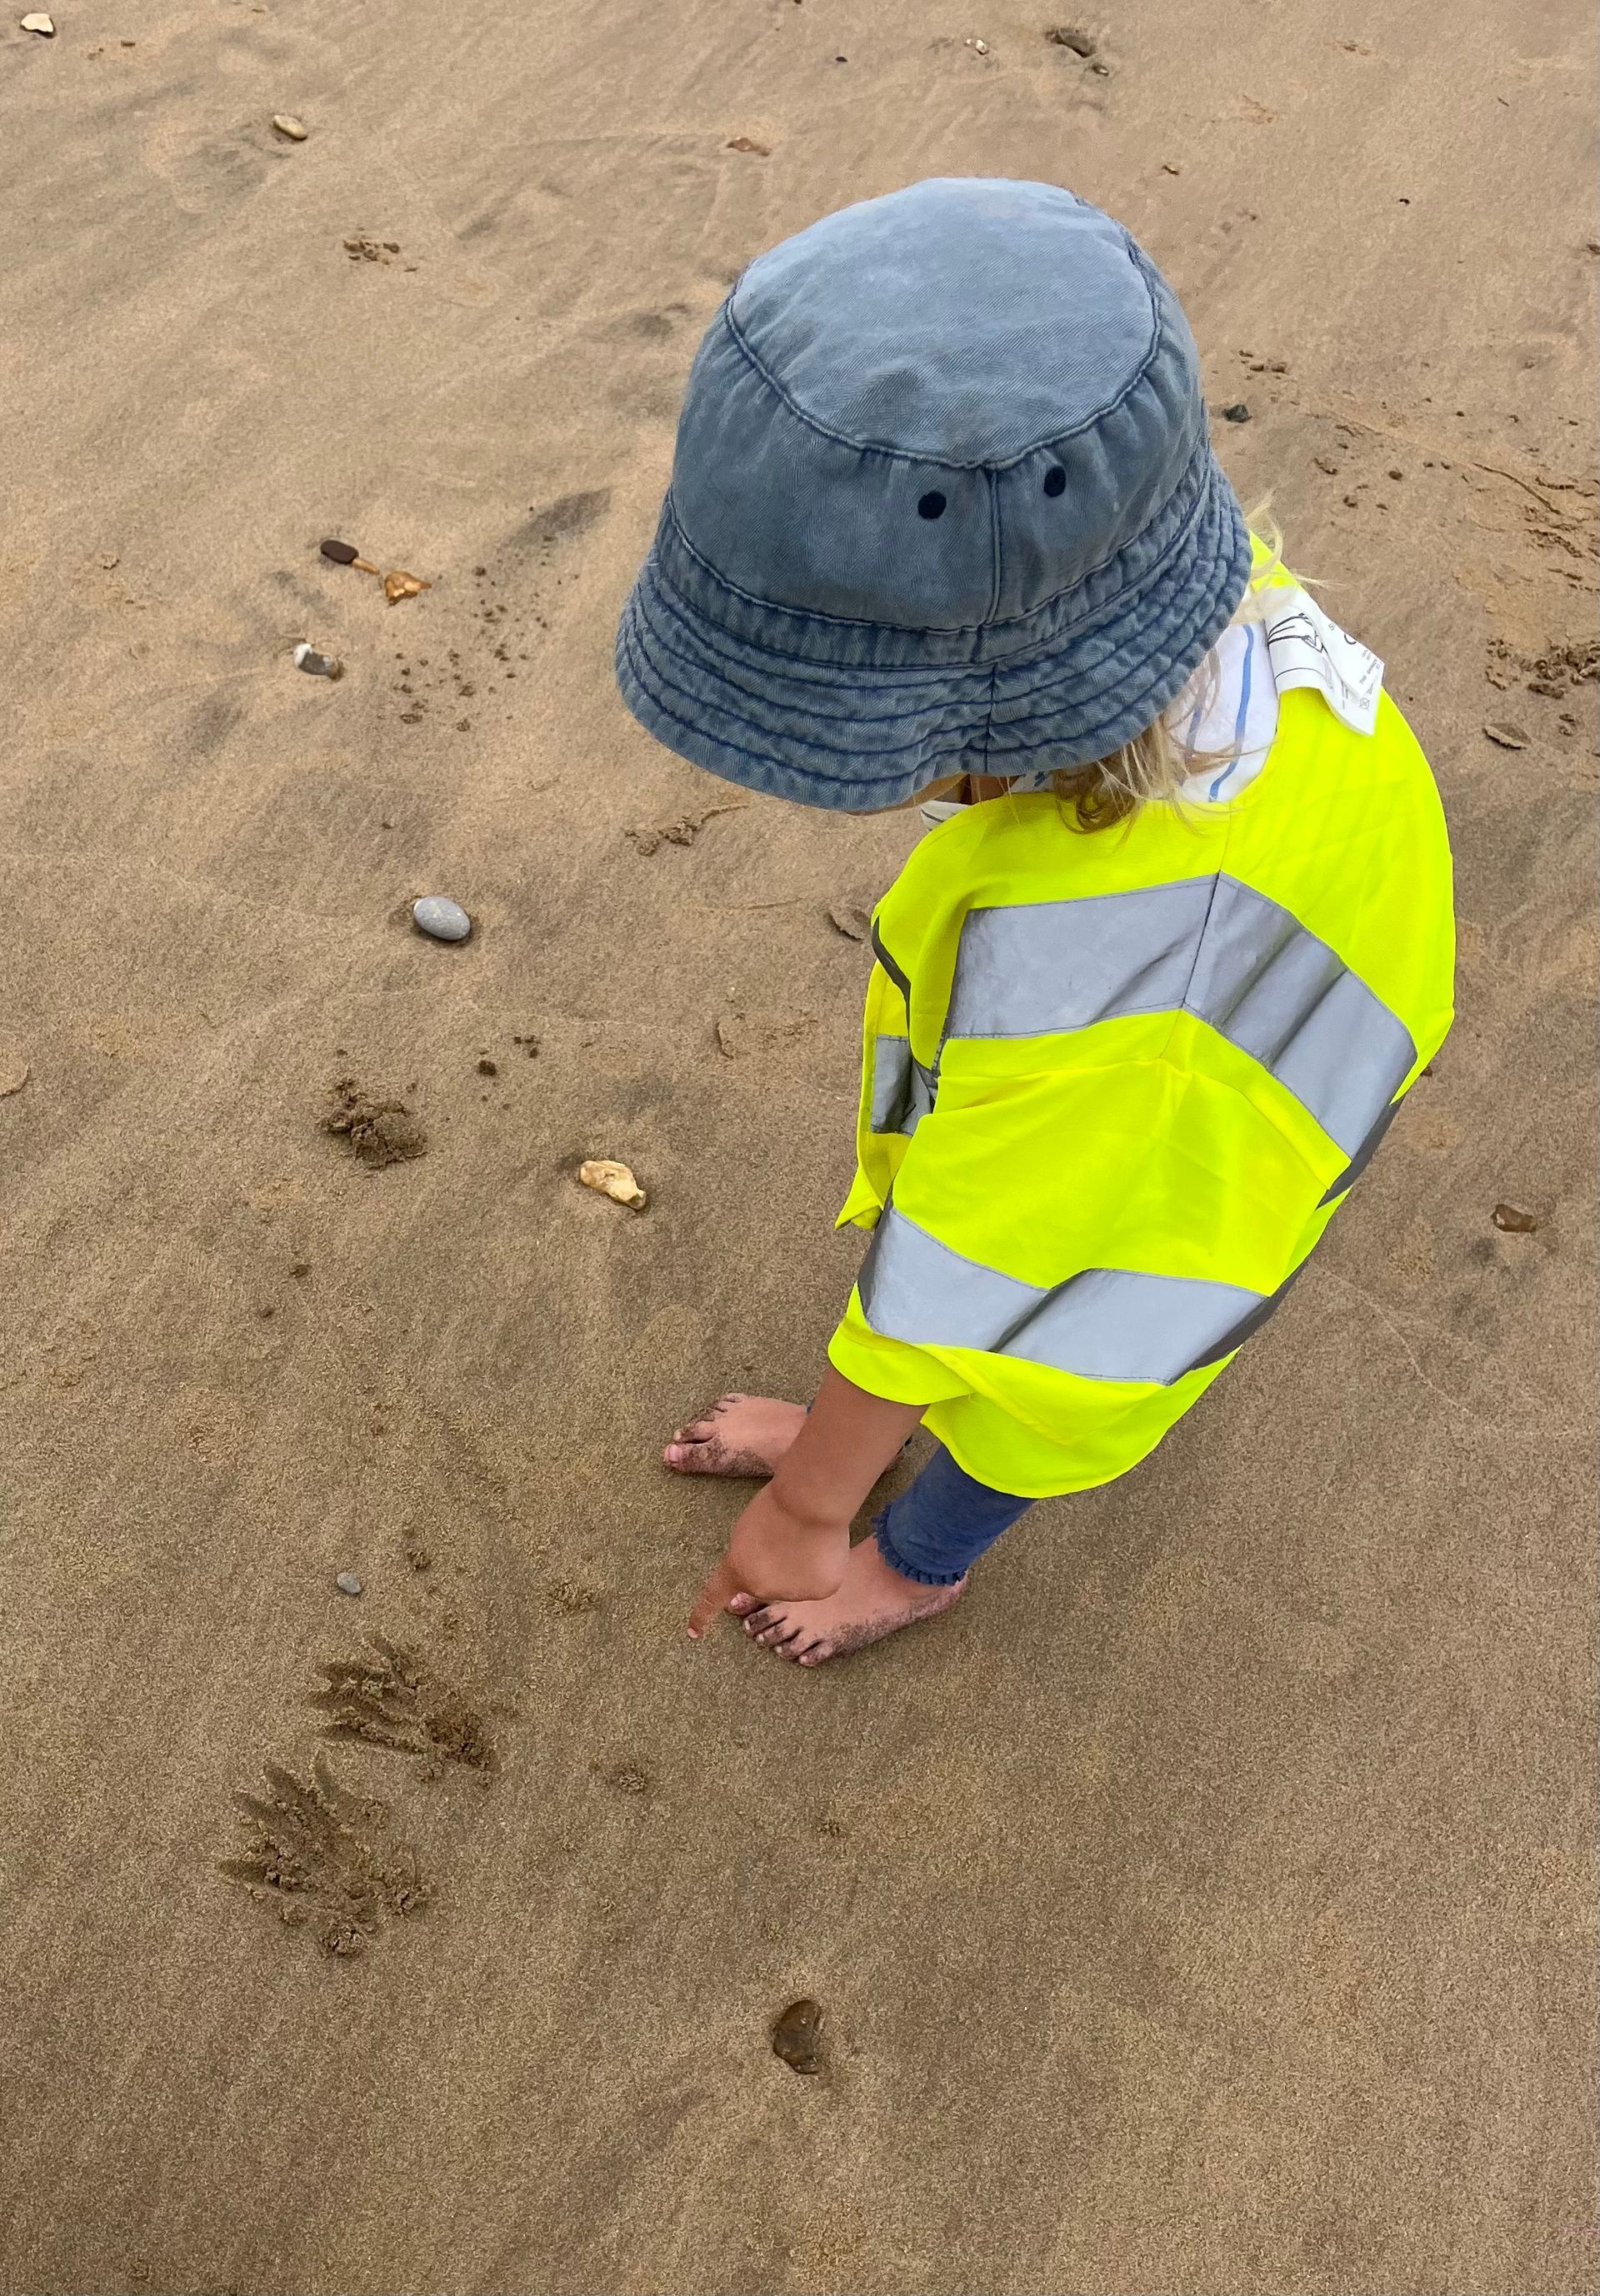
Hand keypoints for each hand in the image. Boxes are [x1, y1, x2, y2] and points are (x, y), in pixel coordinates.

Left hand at [686, 1485, 848, 1640]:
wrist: (811, 1503)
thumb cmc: (778, 1505)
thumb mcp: (748, 1529)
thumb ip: (750, 1555)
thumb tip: (767, 1567)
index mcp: (737, 1568)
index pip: (714, 1596)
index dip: (703, 1615)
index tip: (693, 1632)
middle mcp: (762, 1589)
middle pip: (771, 1580)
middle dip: (778, 1562)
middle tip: (787, 1535)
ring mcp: (792, 1594)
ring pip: (799, 1581)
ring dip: (803, 1563)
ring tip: (807, 1536)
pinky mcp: (819, 1591)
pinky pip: (821, 1580)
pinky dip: (824, 1565)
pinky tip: (823, 1546)